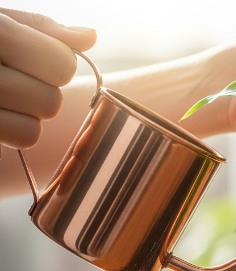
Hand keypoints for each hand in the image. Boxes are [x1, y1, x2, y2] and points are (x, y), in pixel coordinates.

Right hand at [0, 8, 95, 149]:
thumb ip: (40, 28)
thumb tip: (89, 37)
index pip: (62, 64)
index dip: (56, 63)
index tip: (34, 58)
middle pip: (51, 100)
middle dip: (40, 92)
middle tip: (14, 79)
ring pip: (35, 126)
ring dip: (26, 116)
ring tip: (3, 97)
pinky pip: (20, 138)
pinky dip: (13, 131)